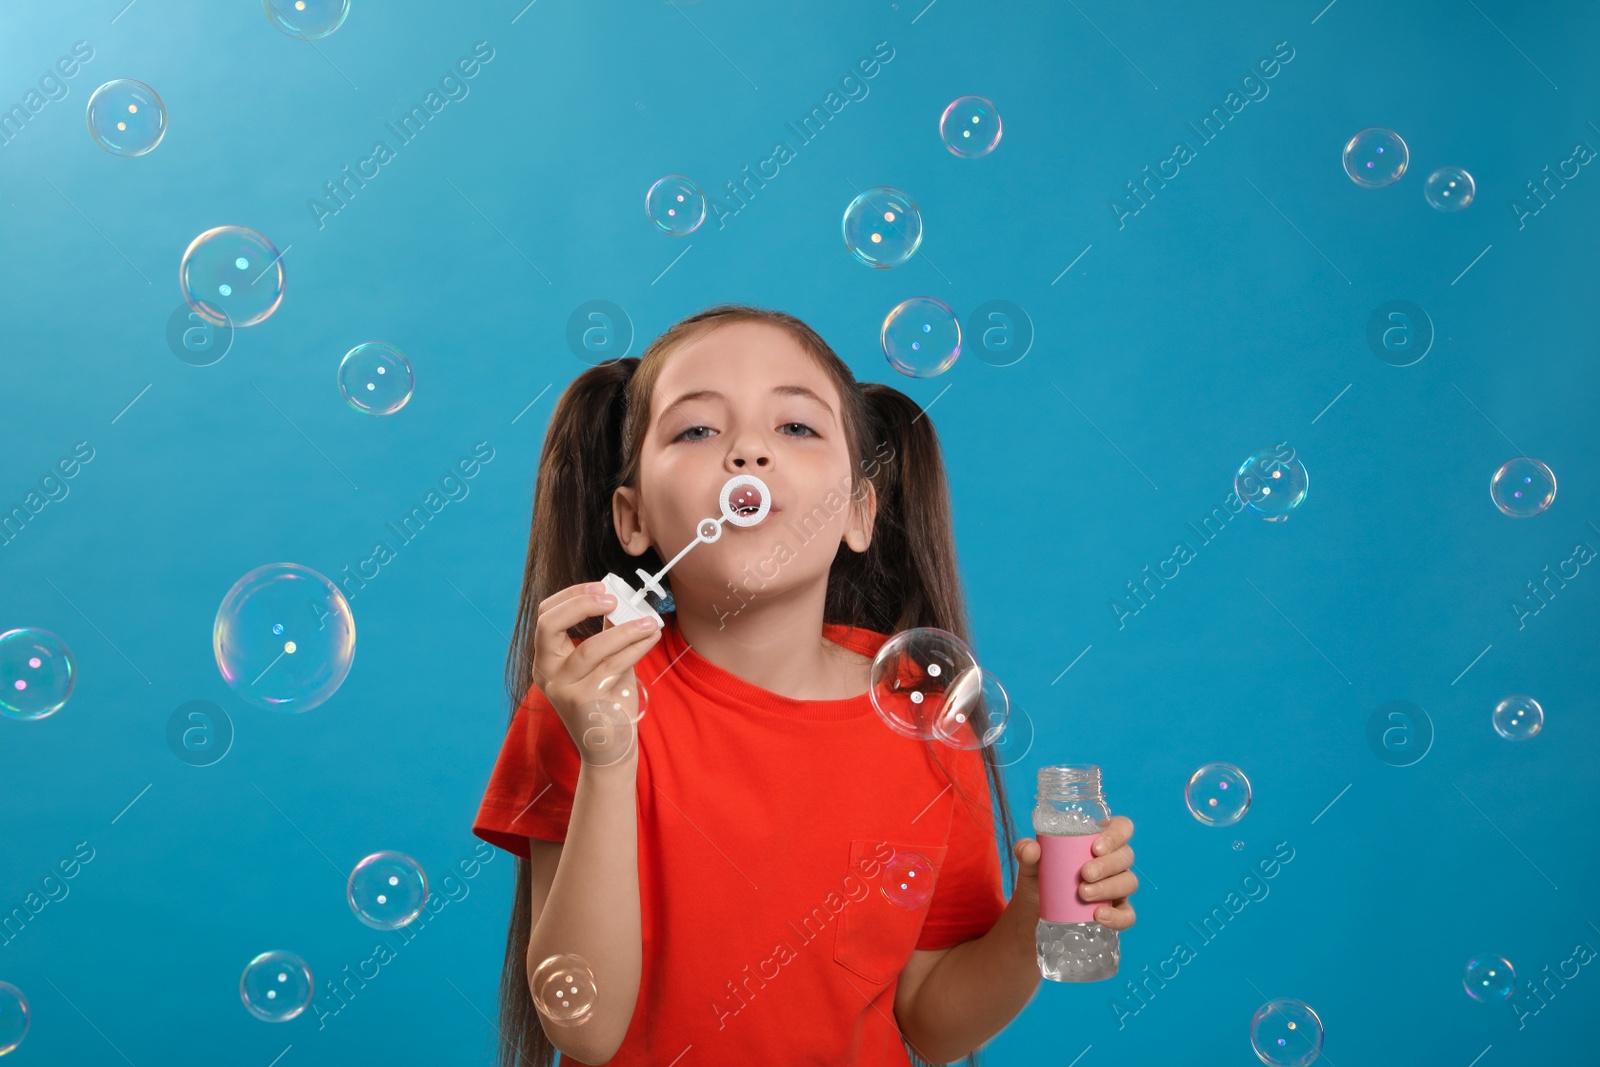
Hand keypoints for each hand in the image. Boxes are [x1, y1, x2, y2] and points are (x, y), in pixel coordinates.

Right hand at [531, 581, 662, 765]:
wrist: (608, 749)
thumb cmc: (606, 701)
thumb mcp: (602, 662)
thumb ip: (605, 633)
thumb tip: (621, 598)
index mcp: (546, 659)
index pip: (545, 616)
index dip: (572, 596)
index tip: (603, 586)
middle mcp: (546, 673)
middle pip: (549, 625)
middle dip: (582, 604)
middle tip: (615, 599)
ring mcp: (562, 689)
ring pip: (591, 648)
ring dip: (625, 629)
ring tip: (650, 622)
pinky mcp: (584, 702)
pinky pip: (613, 666)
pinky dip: (635, 648)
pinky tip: (650, 638)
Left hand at [1009, 815, 1138, 930]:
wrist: (1033, 914)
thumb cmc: (1039, 879)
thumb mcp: (1029, 864)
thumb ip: (1025, 852)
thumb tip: (1031, 849)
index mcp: (1097, 840)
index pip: (1122, 827)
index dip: (1117, 834)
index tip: (1096, 847)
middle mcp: (1112, 862)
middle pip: (1126, 856)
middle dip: (1107, 864)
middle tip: (1085, 873)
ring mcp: (1117, 887)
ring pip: (1129, 882)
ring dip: (1109, 887)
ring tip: (1083, 894)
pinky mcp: (1116, 912)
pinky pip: (1128, 915)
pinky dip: (1118, 917)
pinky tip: (1099, 916)